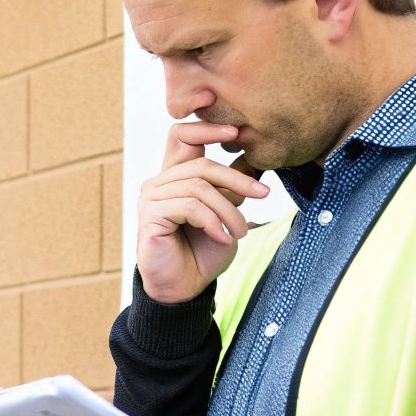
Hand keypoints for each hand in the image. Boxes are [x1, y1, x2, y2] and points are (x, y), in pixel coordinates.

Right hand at [137, 122, 268, 303]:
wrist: (185, 287)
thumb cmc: (203, 251)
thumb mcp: (225, 214)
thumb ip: (230, 190)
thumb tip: (254, 162)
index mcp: (175, 177)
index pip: (183, 135)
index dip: (207, 127)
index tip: (237, 131)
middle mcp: (160, 183)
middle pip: (201, 164)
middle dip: (238, 179)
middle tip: (264, 194)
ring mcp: (152, 198)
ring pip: (199, 187)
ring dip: (228, 210)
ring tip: (241, 232)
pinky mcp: (151, 216)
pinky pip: (189, 206)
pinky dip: (213, 222)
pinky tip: (222, 238)